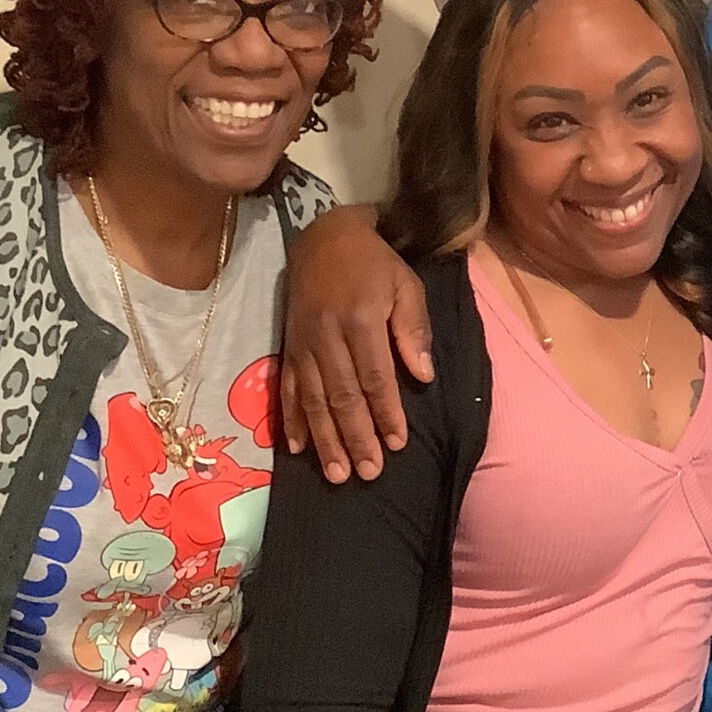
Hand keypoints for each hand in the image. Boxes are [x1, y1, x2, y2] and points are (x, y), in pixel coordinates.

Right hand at [277, 206, 431, 480]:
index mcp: (360, 321)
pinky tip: (298, 449)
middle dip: (356, 438)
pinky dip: (292, 421)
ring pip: (314, 400)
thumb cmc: (374, 264)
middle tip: (368, 474)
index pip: (375, 378)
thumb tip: (423, 376)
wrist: (323, 237)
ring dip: (325, 440)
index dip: (386, 413)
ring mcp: (303, 345)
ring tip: (337, 474)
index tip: (397, 444)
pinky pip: (288, 390)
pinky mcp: (289, 348)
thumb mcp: (406, 285)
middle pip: (343, 397)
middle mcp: (327, 337)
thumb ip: (414, 329)